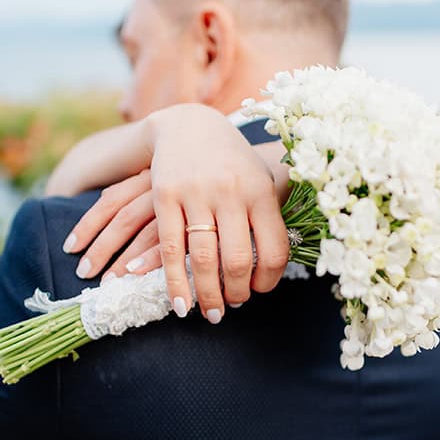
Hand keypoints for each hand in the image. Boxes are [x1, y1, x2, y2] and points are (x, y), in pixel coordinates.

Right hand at [56, 104, 290, 320]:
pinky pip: (171, 250)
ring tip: (211, 314)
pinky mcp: (165, 197)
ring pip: (203, 259)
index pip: (274, 250)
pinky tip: (181, 305)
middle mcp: (231, 192)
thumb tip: (273, 271)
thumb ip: (270, 220)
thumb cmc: (232, 164)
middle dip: (235, 293)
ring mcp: (196, 194)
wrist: (189, 126)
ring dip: (207, 295)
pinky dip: (175, 283)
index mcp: (261, 191)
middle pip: (237, 260)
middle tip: (232, 306)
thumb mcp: (260, 182)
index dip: (268, 280)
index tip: (259, 291)